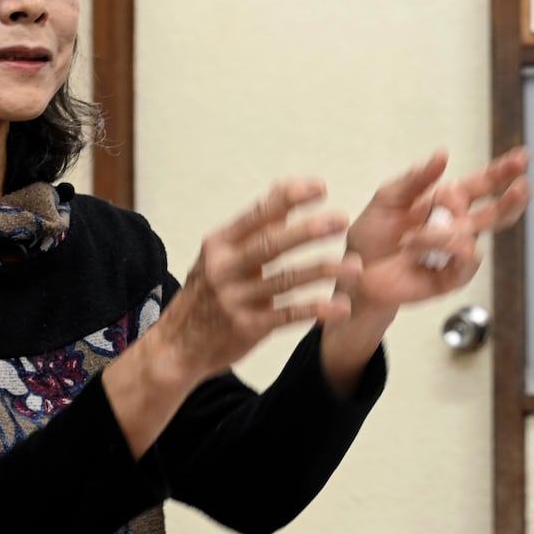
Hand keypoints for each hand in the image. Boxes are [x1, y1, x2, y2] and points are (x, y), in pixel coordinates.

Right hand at [153, 178, 351, 382]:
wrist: (178, 346)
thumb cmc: (209, 292)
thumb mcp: (223, 255)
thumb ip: (256, 225)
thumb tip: (284, 188)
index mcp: (220, 244)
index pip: (256, 215)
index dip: (288, 199)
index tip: (319, 187)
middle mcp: (223, 268)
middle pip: (270, 244)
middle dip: (308, 230)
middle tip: (341, 219)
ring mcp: (234, 299)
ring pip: (284, 280)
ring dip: (323, 271)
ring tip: (355, 267)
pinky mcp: (246, 327)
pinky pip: (287, 316)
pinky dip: (316, 311)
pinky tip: (341, 307)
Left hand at [344, 147, 530, 310]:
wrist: (356, 272)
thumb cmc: (372, 235)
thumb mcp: (389, 198)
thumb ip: (416, 178)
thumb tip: (443, 155)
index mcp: (448, 202)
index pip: (483, 184)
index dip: (503, 171)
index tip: (522, 157)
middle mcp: (458, 226)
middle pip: (498, 213)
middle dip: (513, 199)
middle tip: (521, 186)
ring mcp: (457, 254)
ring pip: (471, 236)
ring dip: (440, 233)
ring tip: (410, 239)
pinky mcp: (452, 278)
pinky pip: (466, 260)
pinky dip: (442, 250)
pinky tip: (420, 251)